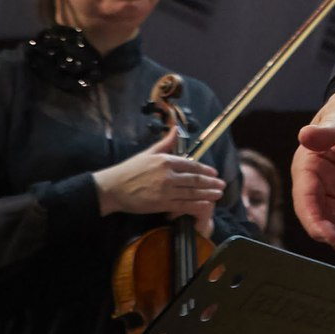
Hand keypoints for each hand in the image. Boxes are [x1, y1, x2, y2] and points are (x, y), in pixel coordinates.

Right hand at [93, 128, 223, 219]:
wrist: (111, 188)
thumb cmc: (129, 170)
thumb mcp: (148, 152)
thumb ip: (166, 142)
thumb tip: (176, 128)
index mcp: (166, 161)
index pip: (191, 165)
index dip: (205, 170)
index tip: (214, 173)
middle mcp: (168, 175)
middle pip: (195, 179)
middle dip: (211, 182)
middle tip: (222, 184)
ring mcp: (165, 190)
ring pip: (192, 192)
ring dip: (208, 193)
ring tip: (219, 194)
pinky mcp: (161, 204)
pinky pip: (183, 205)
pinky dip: (196, 205)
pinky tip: (206, 205)